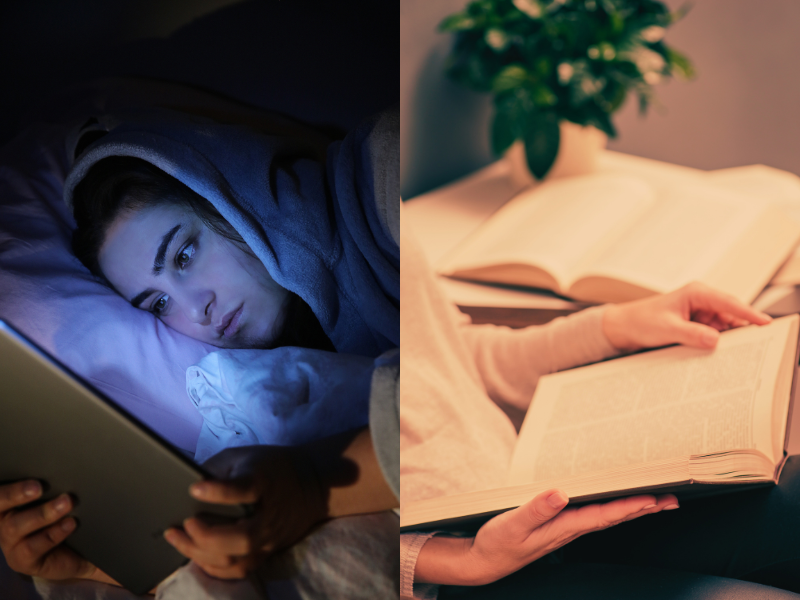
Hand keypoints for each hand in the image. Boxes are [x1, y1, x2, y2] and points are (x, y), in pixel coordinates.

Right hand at [0, 480, 113, 583]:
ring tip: (66, 502)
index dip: (7, 484)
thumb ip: (53, 483)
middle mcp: (3, 519)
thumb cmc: (60, 516)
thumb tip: (67, 462)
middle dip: (16, 493)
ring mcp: (10, 541)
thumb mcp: (54, 497)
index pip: (0, 491)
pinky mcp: (21, 559)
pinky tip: (70, 523)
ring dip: (43, 513)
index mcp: (8, 501)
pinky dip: (53, 533)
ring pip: (16, 526)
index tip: (22, 470)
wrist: (72, 553)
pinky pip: (32, 546)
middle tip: (38, 486)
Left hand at [164, 445, 326, 578]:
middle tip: (185, 522)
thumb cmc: (272, 467)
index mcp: (264, 482)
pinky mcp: (267, 552)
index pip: (243, 489)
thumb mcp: (246, 455)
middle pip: (241, 538)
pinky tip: (195, 554)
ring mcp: (269, 539)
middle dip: (205, 535)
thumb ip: (217, 467)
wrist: (313, 484)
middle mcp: (269, 516)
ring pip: (236, 560)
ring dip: (202, 554)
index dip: (218, 491)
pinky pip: (238, 570)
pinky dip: (212, 567)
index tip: (194, 489)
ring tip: (179, 538)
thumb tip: (185, 483)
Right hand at [415, 489, 677, 585]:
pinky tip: (617, 505)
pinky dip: (611, 509)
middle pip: (613, 517)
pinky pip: (593, 517)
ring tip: (656, 501)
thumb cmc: (497, 542)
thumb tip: (560, 493)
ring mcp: (566, 530)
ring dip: (632, 509)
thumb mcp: (511, 524)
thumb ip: (535, 509)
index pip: (603, 515)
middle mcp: (569, 530)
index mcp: (562, 527)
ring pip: (606, 518)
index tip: (653, 498)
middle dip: (642, 509)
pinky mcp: (559, 528)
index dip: (628, 507)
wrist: (485, 562)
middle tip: (671, 499)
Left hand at [602, 282, 771, 351]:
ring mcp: (698, 312)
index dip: (749, 313)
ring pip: (723, 326)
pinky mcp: (695, 323)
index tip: (765, 323)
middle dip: (740, 329)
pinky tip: (718, 353)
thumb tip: (715, 340)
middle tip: (752, 345)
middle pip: (730, 314)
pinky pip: (713, 333)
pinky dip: (716, 342)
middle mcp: (700, 300)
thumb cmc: (640, 321)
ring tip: (733, 353)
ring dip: (727, 338)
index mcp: (695, 293)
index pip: (729, 302)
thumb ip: (692, 334)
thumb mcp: (667, 329)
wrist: (623, 327)